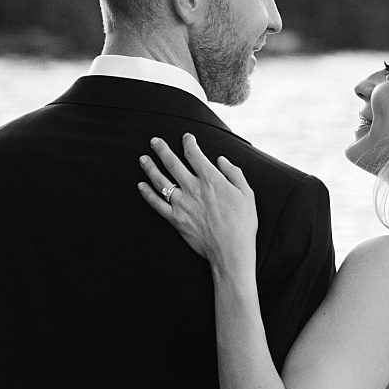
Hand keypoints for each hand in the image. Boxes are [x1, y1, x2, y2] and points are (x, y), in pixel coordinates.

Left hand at [138, 133, 257, 271]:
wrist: (231, 251)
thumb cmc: (242, 223)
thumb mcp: (247, 194)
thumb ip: (234, 173)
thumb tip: (221, 160)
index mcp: (211, 180)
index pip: (194, 155)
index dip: (189, 143)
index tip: (186, 137)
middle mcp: (193, 188)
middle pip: (172, 163)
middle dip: (161, 150)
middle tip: (154, 141)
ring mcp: (181, 204)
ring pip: (160, 181)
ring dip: (150, 168)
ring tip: (143, 159)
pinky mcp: (175, 219)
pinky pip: (156, 204)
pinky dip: (147, 193)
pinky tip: (141, 186)